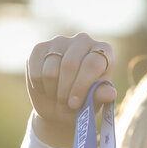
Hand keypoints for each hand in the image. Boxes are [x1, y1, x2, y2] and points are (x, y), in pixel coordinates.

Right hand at [26, 33, 116, 147]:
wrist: (61, 107)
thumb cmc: (85, 103)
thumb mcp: (95, 102)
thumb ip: (101, 95)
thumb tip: (110, 94)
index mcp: (103, 50)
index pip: (91, 64)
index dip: (82, 86)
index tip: (75, 105)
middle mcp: (83, 40)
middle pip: (69, 65)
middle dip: (65, 92)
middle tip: (66, 106)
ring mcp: (60, 41)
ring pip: (51, 70)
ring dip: (53, 91)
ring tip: (58, 98)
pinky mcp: (40, 48)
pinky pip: (36, 71)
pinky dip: (39, 86)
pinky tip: (46, 89)